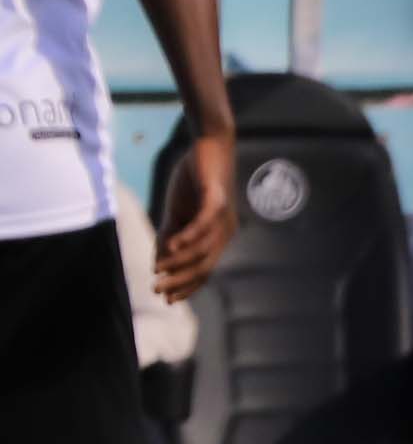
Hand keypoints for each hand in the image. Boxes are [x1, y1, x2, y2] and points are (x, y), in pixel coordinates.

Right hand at [152, 132, 236, 303]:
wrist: (208, 145)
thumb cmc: (194, 179)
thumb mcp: (177, 212)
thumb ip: (168, 236)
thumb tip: (158, 264)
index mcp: (217, 235)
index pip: (204, 268)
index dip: (186, 285)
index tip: (166, 299)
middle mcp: (225, 230)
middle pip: (204, 265)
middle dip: (180, 281)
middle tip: (157, 290)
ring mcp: (223, 216)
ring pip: (203, 249)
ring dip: (179, 262)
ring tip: (158, 272)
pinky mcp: (216, 198)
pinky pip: (204, 224)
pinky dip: (187, 237)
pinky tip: (170, 247)